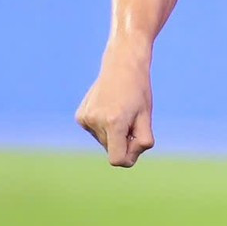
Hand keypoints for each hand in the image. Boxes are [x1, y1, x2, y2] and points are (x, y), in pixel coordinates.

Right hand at [76, 43, 154, 166]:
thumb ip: (143, 141)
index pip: (117, 160)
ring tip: (120, 111)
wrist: (122, 65)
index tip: (136, 143)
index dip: (129, 157)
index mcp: (114, 123)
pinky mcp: (80, 117)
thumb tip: (128, 159)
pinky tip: (109, 108)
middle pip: (112, 149)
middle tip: (132, 119)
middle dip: (124, 141)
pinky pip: (95, 131)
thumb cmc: (139, 91)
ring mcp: (85, 119)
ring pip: (104, 141)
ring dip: (114, 133)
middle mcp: (96, 122)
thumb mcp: (146, 116)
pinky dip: (104, 126)